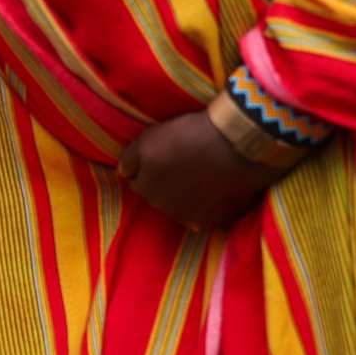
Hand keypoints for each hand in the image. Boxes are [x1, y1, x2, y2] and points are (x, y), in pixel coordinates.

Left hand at [117, 110, 278, 229]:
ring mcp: (193, 216)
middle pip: (159, 198)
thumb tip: (122, 174)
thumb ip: (130, 159)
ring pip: (181, 208)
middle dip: (164, 185)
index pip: (138, 184)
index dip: (148, 170)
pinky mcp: (217, 218)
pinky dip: (207, 203)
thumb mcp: (148, 138)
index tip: (162, 157)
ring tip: (198, 174)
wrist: (233, 145)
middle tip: (181, 164)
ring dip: (184, 196)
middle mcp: (166, 209)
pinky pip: (206, 213)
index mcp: (147, 189)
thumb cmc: (187, 136)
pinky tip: (214, 187)